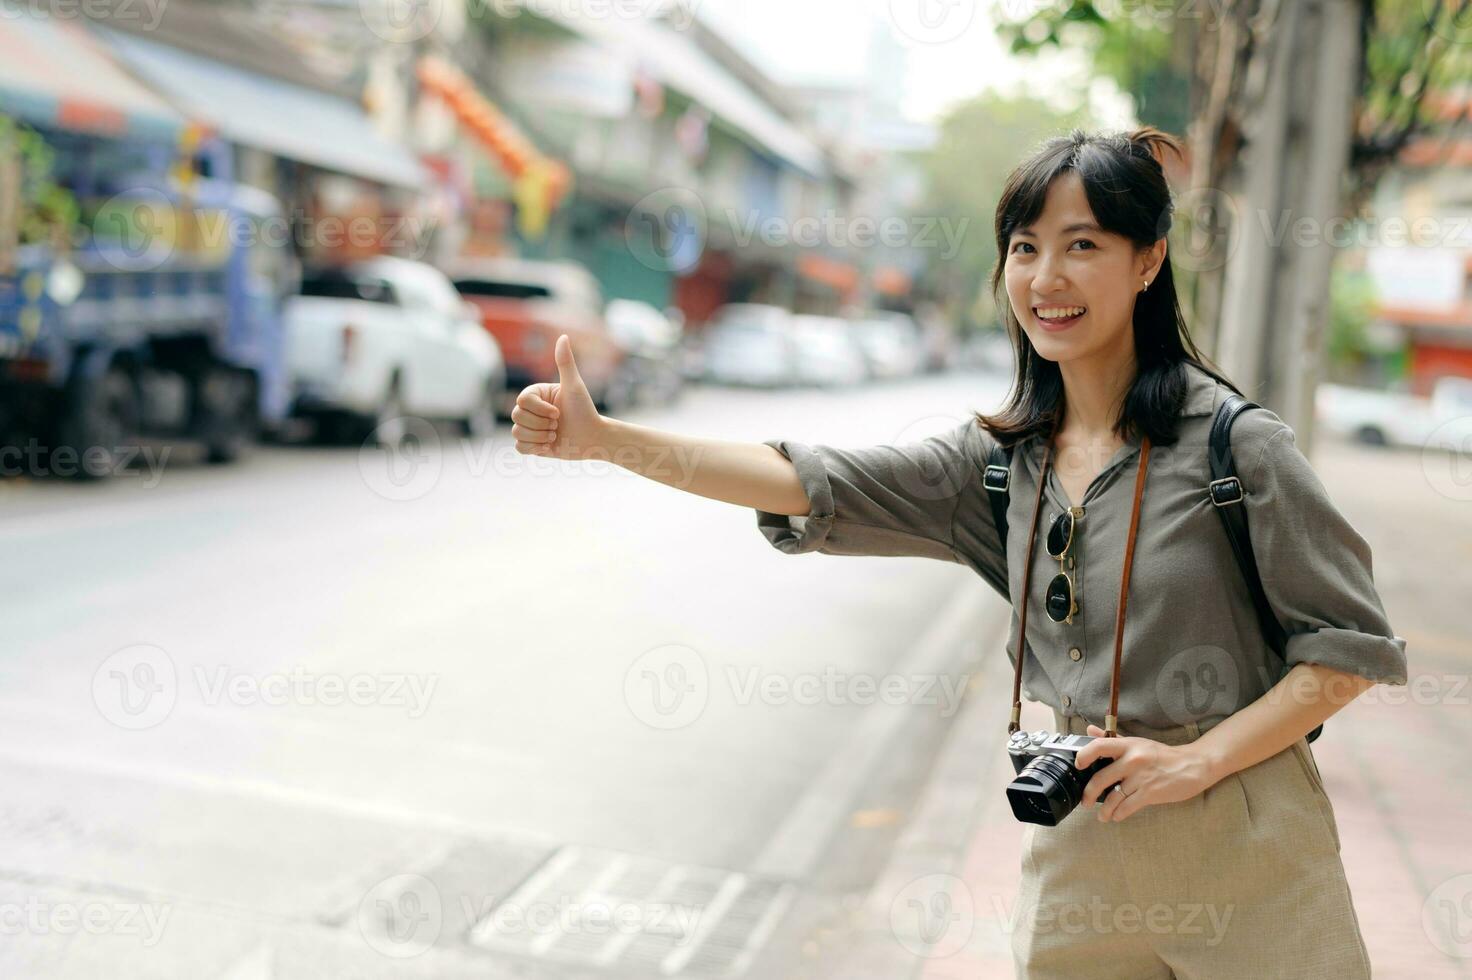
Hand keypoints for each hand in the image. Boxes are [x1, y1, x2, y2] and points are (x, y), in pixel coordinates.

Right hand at [511, 334, 603, 459]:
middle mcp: (531, 409)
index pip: (522, 401)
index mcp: (536, 394)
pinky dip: (535, 448)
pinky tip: (549, 446)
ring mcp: (530, 427)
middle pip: (517, 417)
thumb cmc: (586, 411)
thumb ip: (565, 362)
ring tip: (555, 435)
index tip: (558, 412)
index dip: (540, 410)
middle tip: (558, 425)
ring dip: (540, 437)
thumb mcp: (574, 386)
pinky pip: (519, 448)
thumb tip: (563, 336)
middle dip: (541, 424)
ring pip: (517, 433)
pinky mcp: (532, 444)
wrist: (593, 439)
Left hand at [1073, 723, 1216, 821]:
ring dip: (1104, 810)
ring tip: (1102, 816)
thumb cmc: (1162, 755)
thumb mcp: (1137, 742)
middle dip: (1089, 794)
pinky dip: (1119, 814)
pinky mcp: (1151, 793)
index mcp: (1128, 745)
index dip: (1084, 756)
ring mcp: (1141, 777)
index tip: (1078, 767)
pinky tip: (1117, 816)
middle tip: (1086, 802)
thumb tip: (1090, 730)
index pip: (1098, 746)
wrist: (1193, 765)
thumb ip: (1113, 739)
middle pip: (1101, 778)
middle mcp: (1132, 760)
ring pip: (1113, 797)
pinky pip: (1127, 807)